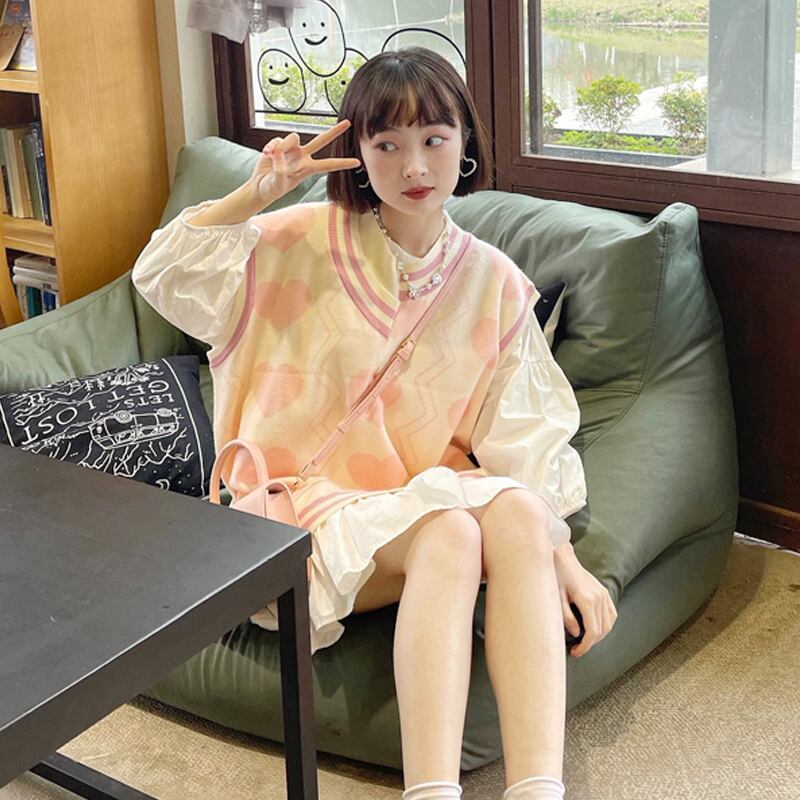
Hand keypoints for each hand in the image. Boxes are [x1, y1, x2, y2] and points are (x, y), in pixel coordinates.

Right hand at [250, 119, 360, 202]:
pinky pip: (278, 139)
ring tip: (271, 156)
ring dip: (282, 145)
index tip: (357, 163)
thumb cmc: (271, 189)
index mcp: (307, 169)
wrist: (259, 186)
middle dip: (334, 132)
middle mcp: (302, 157)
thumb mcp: (277, 184)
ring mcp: (291, 150)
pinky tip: (266, 154)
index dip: (342, 163)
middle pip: (321, 141)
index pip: (328, 165)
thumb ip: (279, 170)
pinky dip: (271, 146)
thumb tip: (279, 153)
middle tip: (348, 123)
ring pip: (293, 137)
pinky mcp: (279, 145)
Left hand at [553, 542, 617, 657]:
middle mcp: (599, 597)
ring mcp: (604, 594)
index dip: (585, 646)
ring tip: (584, 641)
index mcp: (587, 599)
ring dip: (599, 636)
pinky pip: (611, 614)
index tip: (575, 652)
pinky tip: (595, 628)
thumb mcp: (556, 597)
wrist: (562, 558)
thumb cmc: (556, 576)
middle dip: (590, 643)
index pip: (592, 631)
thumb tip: (576, 634)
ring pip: (609, 624)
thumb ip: (566, 617)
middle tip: (577, 649)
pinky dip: (606, 625)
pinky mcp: (604, 592)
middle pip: (602, 630)